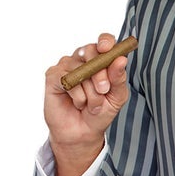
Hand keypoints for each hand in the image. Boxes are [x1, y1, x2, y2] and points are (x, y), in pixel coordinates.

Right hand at [44, 31, 130, 164]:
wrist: (83, 133)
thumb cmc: (100, 113)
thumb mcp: (116, 97)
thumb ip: (119, 78)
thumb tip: (121, 60)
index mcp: (100, 60)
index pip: (103, 41)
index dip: (105, 42)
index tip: (106, 49)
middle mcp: (83, 59)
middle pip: (92, 52)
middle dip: (101, 74)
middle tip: (103, 90)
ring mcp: (67, 65)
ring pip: (80, 69)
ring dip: (90, 93)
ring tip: (91, 106)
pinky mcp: (53, 76)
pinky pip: (67, 79)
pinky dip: (77, 95)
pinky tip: (78, 103)